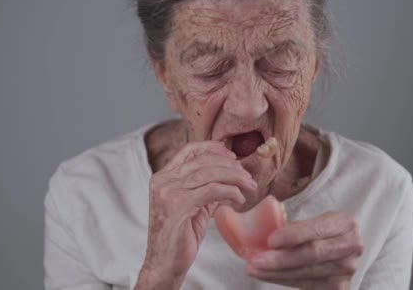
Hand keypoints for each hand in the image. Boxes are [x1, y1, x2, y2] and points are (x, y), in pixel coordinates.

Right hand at [136, 141, 256, 287]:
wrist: (164, 264)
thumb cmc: (179, 236)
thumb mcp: (193, 205)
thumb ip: (206, 187)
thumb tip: (229, 174)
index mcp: (163, 177)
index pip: (190, 150)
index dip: (214, 149)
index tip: (233, 157)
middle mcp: (163, 181)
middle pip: (203, 160)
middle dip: (231, 166)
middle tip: (248, 177)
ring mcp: (168, 192)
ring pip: (209, 173)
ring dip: (235, 178)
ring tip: (249, 187)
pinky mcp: (178, 206)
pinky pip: (211, 191)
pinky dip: (230, 192)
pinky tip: (239, 200)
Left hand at [245, 212, 362, 289]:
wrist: (339, 251)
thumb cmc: (319, 234)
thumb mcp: (312, 223)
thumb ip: (293, 227)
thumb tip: (263, 230)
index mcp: (345, 222)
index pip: (317, 229)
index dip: (294, 235)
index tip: (271, 240)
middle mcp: (351, 246)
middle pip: (312, 254)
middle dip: (280, 259)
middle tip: (255, 260)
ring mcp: (348, 269)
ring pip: (306, 272)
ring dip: (276, 273)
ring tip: (254, 269)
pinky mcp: (340, 287)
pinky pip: (307, 285)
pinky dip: (284, 280)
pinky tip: (269, 276)